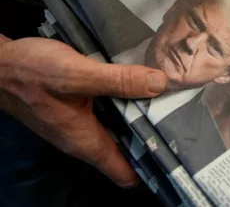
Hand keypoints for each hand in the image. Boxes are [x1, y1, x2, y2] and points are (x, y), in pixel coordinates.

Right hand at [0, 36, 167, 187]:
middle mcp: (85, 139)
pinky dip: (126, 108)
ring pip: (119, 133)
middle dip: (152, 140)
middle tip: (181, 122)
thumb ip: (117, 80)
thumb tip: (160, 84)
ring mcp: (80, 126)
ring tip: (169, 106)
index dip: (151, 167)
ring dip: (141, 122)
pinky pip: (110, 117)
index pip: (124, 172)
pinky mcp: (78, 111)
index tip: (178, 155)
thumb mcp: (77, 74)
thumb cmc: (32, 73)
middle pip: (126, 152)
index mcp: (86, 141)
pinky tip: (140, 92)